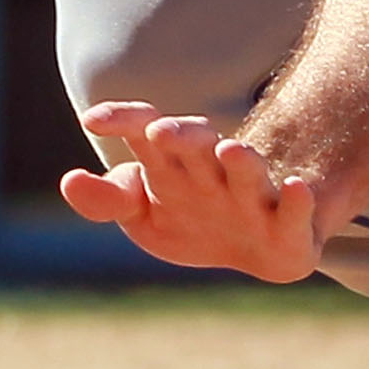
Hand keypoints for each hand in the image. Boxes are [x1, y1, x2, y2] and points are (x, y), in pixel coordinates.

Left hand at [58, 101, 320, 282]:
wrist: (253, 248)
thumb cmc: (190, 218)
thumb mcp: (144, 215)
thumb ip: (109, 199)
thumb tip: (69, 181)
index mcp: (173, 161)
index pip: (144, 128)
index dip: (121, 120)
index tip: (90, 120)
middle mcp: (213, 168)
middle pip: (196, 142)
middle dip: (181, 136)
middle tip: (160, 133)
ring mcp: (253, 194)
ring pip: (247, 169)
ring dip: (241, 160)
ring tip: (230, 150)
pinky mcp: (290, 226)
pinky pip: (296, 210)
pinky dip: (299, 201)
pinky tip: (297, 186)